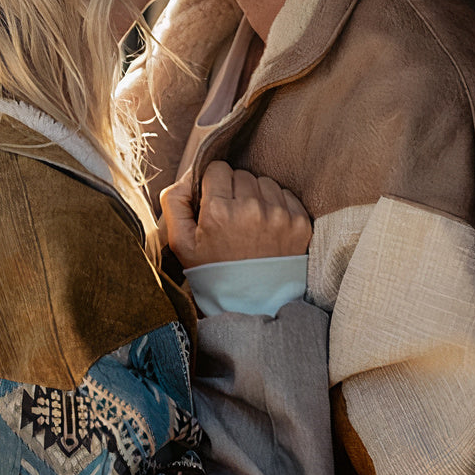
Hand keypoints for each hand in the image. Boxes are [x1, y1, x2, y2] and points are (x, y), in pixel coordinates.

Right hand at [163, 160, 311, 268]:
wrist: (251, 305)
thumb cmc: (214, 274)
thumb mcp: (181, 244)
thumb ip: (175, 202)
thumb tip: (187, 176)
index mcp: (218, 212)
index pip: (217, 168)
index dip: (213, 185)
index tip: (214, 204)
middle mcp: (250, 209)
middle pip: (241, 174)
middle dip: (234, 191)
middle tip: (232, 219)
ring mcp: (279, 215)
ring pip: (264, 182)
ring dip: (256, 197)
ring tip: (250, 225)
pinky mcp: (299, 222)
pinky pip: (285, 196)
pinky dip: (276, 207)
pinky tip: (267, 230)